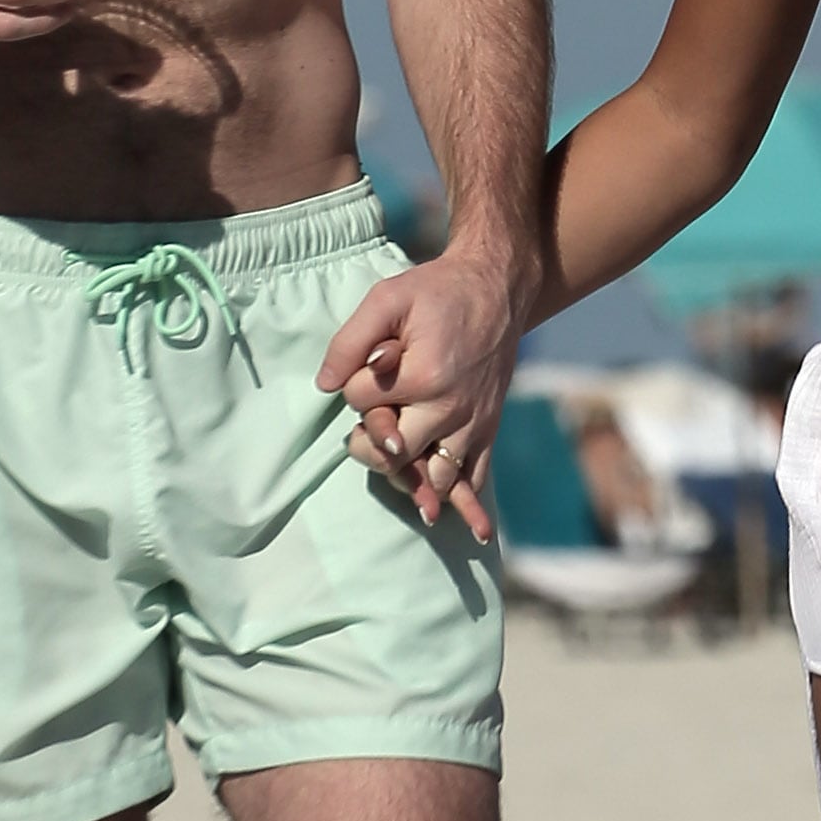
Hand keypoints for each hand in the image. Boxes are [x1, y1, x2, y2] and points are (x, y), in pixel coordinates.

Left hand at [318, 247, 527, 543]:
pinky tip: (474, 531)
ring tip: (400, 482)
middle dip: (371, 442)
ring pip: (434, 475)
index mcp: (422, 375)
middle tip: (365, 430)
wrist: (496, 290)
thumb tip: (325, 384)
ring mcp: (471, 422)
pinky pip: (477, 476)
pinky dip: (470, 504)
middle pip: (394, 451)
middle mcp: (449, 407)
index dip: (354, 387)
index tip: (369, 366)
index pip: (362, 402)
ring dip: (411, 481)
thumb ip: (350, 341)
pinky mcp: (487, 428)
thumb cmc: (436, 292)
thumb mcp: (387, 298)